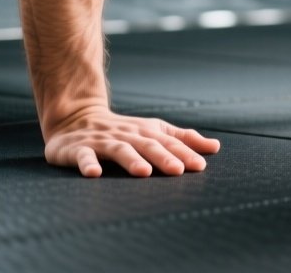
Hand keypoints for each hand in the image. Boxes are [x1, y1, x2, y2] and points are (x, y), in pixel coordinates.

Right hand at [43, 106, 220, 177]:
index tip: (199, 166)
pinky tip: (95, 173)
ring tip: (144, 172)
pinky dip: (88, 164)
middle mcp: (126, 135)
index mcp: (146, 131)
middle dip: (163, 157)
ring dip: (131, 160)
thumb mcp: (154, 131)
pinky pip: (83, 156)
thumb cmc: (123, 130)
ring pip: (119, 149)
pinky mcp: (77, 149)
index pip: (168, 142)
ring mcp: (102, 141)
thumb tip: (215, 147)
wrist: (75, 117)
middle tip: (177, 170)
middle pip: (147, 145)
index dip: (184, 153)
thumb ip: (183, 139)